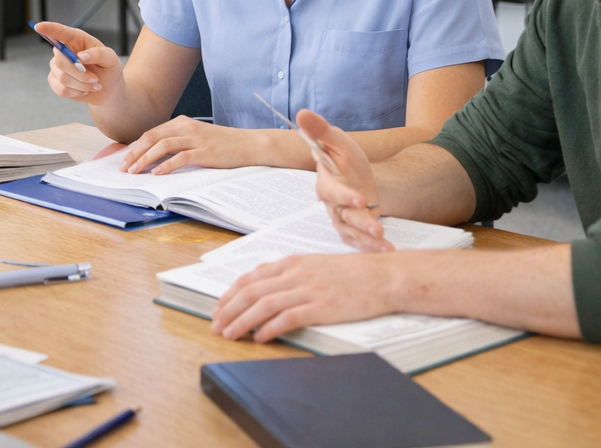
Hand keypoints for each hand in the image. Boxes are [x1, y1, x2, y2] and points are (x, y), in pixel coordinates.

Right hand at [37, 22, 122, 105]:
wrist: (107, 89)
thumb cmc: (108, 69)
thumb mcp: (111, 58)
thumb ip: (98, 54)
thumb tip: (80, 56)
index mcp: (76, 39)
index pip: (60, 32)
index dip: (49, 29)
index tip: (38, 26)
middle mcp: (63, 51)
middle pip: (60, 61)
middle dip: (80, 73)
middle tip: (95, 79)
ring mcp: (57, 66)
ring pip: (62, 77)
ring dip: (81, 85)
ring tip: (94, 85)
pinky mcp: (55, 81)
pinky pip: (61, 89)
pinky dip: (76, 93)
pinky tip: (84, 90)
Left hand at [120, 116, 271, 173]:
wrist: (249, 144)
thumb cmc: (223, 144)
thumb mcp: (197, 138)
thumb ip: (178, 142)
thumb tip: (154, 157)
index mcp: (181, 123)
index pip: (151, 133)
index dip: (135, 146)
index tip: (124, 159)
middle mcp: (186, 127)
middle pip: (151, 137)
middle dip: (134, 153)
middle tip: (124, 168)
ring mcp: (195, 138)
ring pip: (162, 146)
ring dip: (145, 159)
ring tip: (135, 171)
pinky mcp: (204, 151)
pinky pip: (180, 157)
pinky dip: (166, 165)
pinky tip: (156, 173)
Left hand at [211, 252, 396, 341]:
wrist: (384, 276)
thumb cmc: (353, 273)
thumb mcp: (315, 265)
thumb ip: (290, 274)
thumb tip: (265, 284)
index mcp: (292, 263)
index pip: (251, 278)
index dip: (230, 294)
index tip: (218, 308)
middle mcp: (295, 274)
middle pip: (251, 292)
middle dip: (229, 310)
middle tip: (216, 325)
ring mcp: (308, 290)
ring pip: (263, 305)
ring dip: (242, 321)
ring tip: (230, 334)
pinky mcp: (321, 306)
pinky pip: (288, 318)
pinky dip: (269, 328)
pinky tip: (259, 337)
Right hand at [297, 110, 390, 252]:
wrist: (358, 177)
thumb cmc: (346, 159)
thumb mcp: (339, 141)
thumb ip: (321, 130)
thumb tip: (301, 113)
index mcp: (327, 182)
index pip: (331, 191)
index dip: (343, 196)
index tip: (360, 199)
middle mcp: (331, 204)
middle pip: (341, 216)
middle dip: (359, 222)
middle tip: (376, 228)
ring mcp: (341, 219)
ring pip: (351, 231)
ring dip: (367, 239)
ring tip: (384, 241)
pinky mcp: (352, 230)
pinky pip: (359, 242)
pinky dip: (372, 247)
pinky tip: (388, 250)